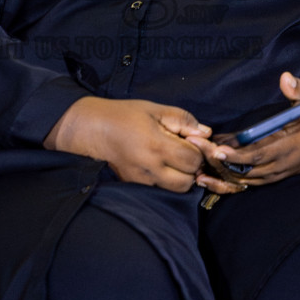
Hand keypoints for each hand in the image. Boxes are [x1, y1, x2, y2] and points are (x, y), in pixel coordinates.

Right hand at [44, 98, 208, 191]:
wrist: (92, 128)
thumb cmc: (124, 115)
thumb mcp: (155, 109)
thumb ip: (183, 119)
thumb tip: (206, 132)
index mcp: (157, 145)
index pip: (193, 160)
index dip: (199, 151)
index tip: (192, 141)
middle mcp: (150, 167)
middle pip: (187, 182)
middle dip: (192, 168)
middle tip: (185, 153)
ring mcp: (141, 179)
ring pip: (175, 189)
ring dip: (181, 177)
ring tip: (173, 160)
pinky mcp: (134, 185)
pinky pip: (160, 189)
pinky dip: (166, 180)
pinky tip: (160, 165)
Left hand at [193, 74, 299, 189]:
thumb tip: (285, 77)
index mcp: (288, 149)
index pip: (259, 155)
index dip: (238, 156)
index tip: (218, 150)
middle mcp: (278, 166)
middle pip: (244, 170)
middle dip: (219, 161)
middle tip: (195, 149)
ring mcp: (273, 175)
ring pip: (242, 180)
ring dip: (219, 173)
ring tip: (195, 164)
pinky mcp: (268, 177)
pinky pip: (245, 184)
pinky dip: (226, 182)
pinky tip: (207, 177)